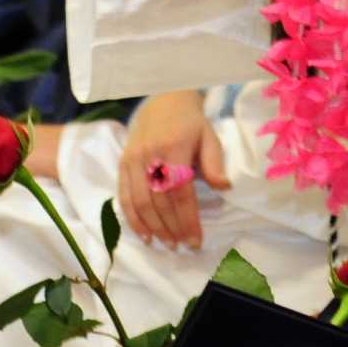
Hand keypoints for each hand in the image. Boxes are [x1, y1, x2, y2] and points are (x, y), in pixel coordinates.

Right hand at [117, 89, 228, 247]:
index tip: (196, 240)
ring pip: (140, 202)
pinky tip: (144, 234)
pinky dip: (132, 218)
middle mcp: (150, 155)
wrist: (163, 100)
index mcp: (174, 148)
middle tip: (182, 246)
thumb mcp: (209, 137)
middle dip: (171, 228)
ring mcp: (132, 159)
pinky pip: (124, 195)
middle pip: (158, 201)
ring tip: (166, 244)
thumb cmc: (190, 123)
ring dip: (153, 227)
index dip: (187, 219)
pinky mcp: (122, 163)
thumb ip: (214, 163)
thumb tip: (224, 187)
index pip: (180, 192)